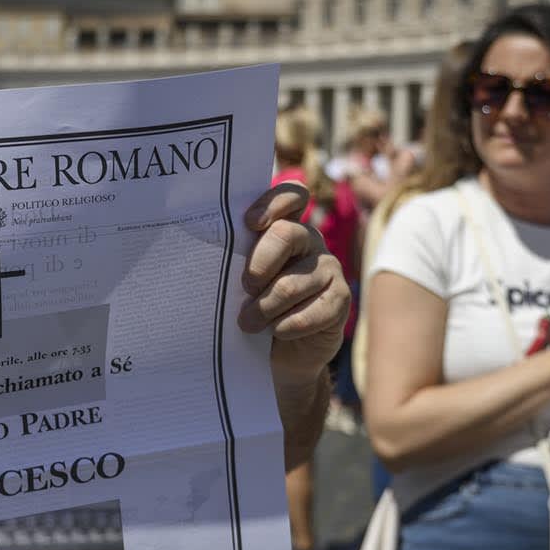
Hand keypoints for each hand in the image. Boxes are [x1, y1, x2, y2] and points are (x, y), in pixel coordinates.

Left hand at [238, 183, 350, 397]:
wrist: (279, 353)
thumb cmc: (253, 308)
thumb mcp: (239, 282)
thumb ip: (234, 262)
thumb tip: (209, 260)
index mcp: (284, 227)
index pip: (292, 195)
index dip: (272, 203)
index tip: (249, 223)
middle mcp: (309, 241)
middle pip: (286, 234)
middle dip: (258, 263)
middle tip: (245, 287)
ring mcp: (328, 268)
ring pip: (291, 283)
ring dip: (264, 308)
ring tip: (247, 323)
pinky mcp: (340, 298)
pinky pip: (311, 312)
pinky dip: (286, 326)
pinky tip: (276, 332)